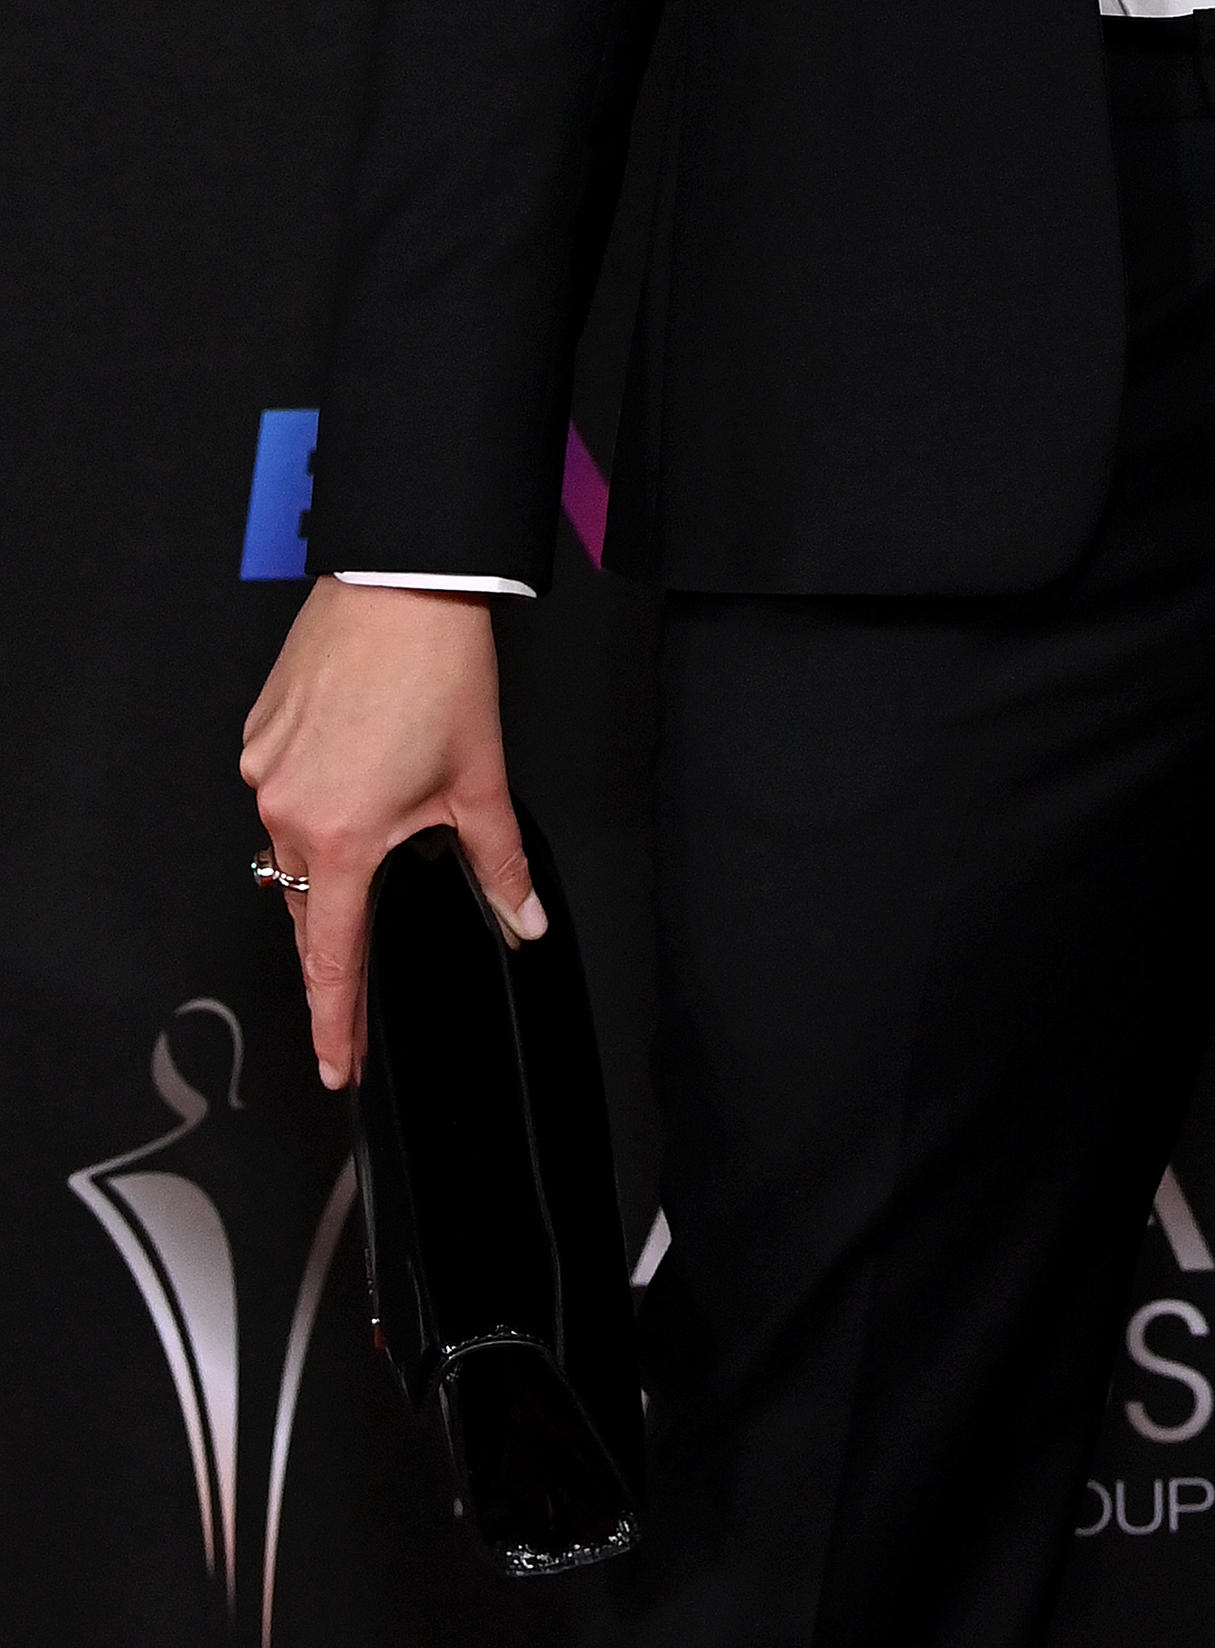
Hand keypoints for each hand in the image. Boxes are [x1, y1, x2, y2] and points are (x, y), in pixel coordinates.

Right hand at [238, 581, 540, 1092]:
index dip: (336, 1019)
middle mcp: (287, 808)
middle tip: (360, 970)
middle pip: (304, 904)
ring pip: (288, 844)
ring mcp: (265, 770)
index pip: (331, 956)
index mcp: (341, 836)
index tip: (338, 1062)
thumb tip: (523, 920)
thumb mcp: (480, 780)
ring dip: (326, 853)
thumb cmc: (440, 670)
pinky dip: (312, 797)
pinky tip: (352, 766)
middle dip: (333, 938)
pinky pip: (280, 791)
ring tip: (379, 815)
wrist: (403, 584)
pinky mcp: (258, 735)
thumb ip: (498, 865)